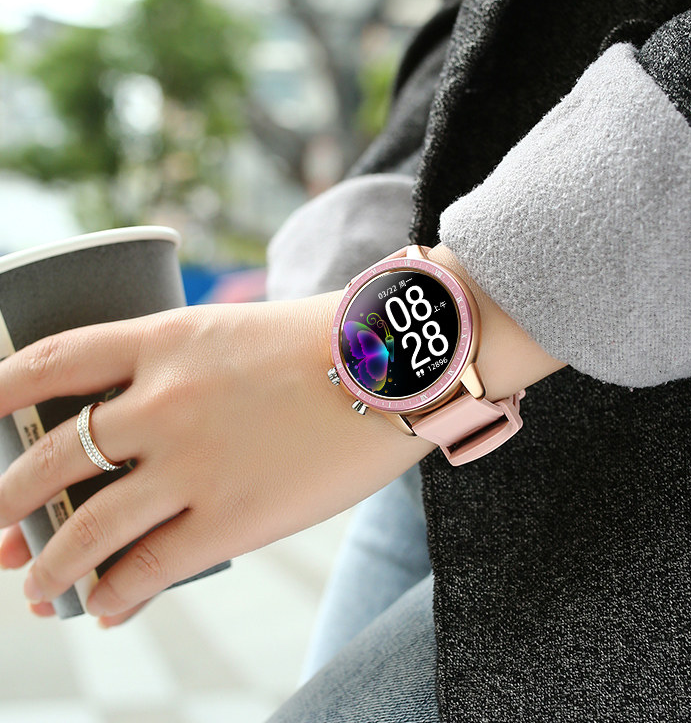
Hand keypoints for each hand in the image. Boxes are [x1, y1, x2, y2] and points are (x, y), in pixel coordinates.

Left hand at [0, 294, 432, 622]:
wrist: (404, 363)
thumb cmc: (331, 341)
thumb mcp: (242, 331)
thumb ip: (188, 365)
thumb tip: (148, 417)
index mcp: (168, 339)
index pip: (47, 363)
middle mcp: (166, 401)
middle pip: (49, 458)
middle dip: (2, 500)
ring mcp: (196, 464)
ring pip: (86, 529)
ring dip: (50, 566)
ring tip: (38, 585)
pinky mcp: (235, 519)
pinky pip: (149, 570)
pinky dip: (116, 596)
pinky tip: (108, 607)